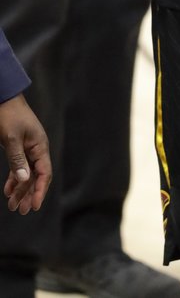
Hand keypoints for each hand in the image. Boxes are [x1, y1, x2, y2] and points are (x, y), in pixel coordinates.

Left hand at [1, 95, 50, 214]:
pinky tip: (8, 191)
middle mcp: (37, 149)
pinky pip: (20, 167)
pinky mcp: (19, 148)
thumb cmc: (9, 116)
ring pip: (27, 174)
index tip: (35, 206)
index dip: (40, 190)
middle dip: (30, 194)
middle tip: (22, 211)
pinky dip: (15, 179)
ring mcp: (28, 148)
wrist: (4, 99)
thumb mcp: (11, 139)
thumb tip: (23, 180)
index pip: (44, 173)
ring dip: (21, 190)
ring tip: (13, 206)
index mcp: (40, 146)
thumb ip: (17, 159)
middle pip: (37, 176)